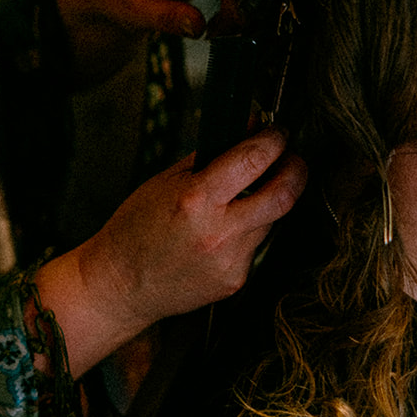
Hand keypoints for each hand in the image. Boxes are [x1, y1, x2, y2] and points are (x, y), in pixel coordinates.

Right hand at [36, 127, 306, 375]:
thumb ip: (210, 156)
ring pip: (273, 220)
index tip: (278, 133)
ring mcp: (230, 260)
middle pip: (284, 194)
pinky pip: (256, 246)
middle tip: (292, 159)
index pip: (254, 159)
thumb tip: (247, 130)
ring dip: (270, 201)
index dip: (274, 139)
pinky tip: (223, 233)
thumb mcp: (164, 182)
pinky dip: (249, 231)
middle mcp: (218, 232)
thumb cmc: (135, 231)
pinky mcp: (235, 280)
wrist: (120, 286)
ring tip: (248, 196)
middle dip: (296, 169)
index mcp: (195, 199)